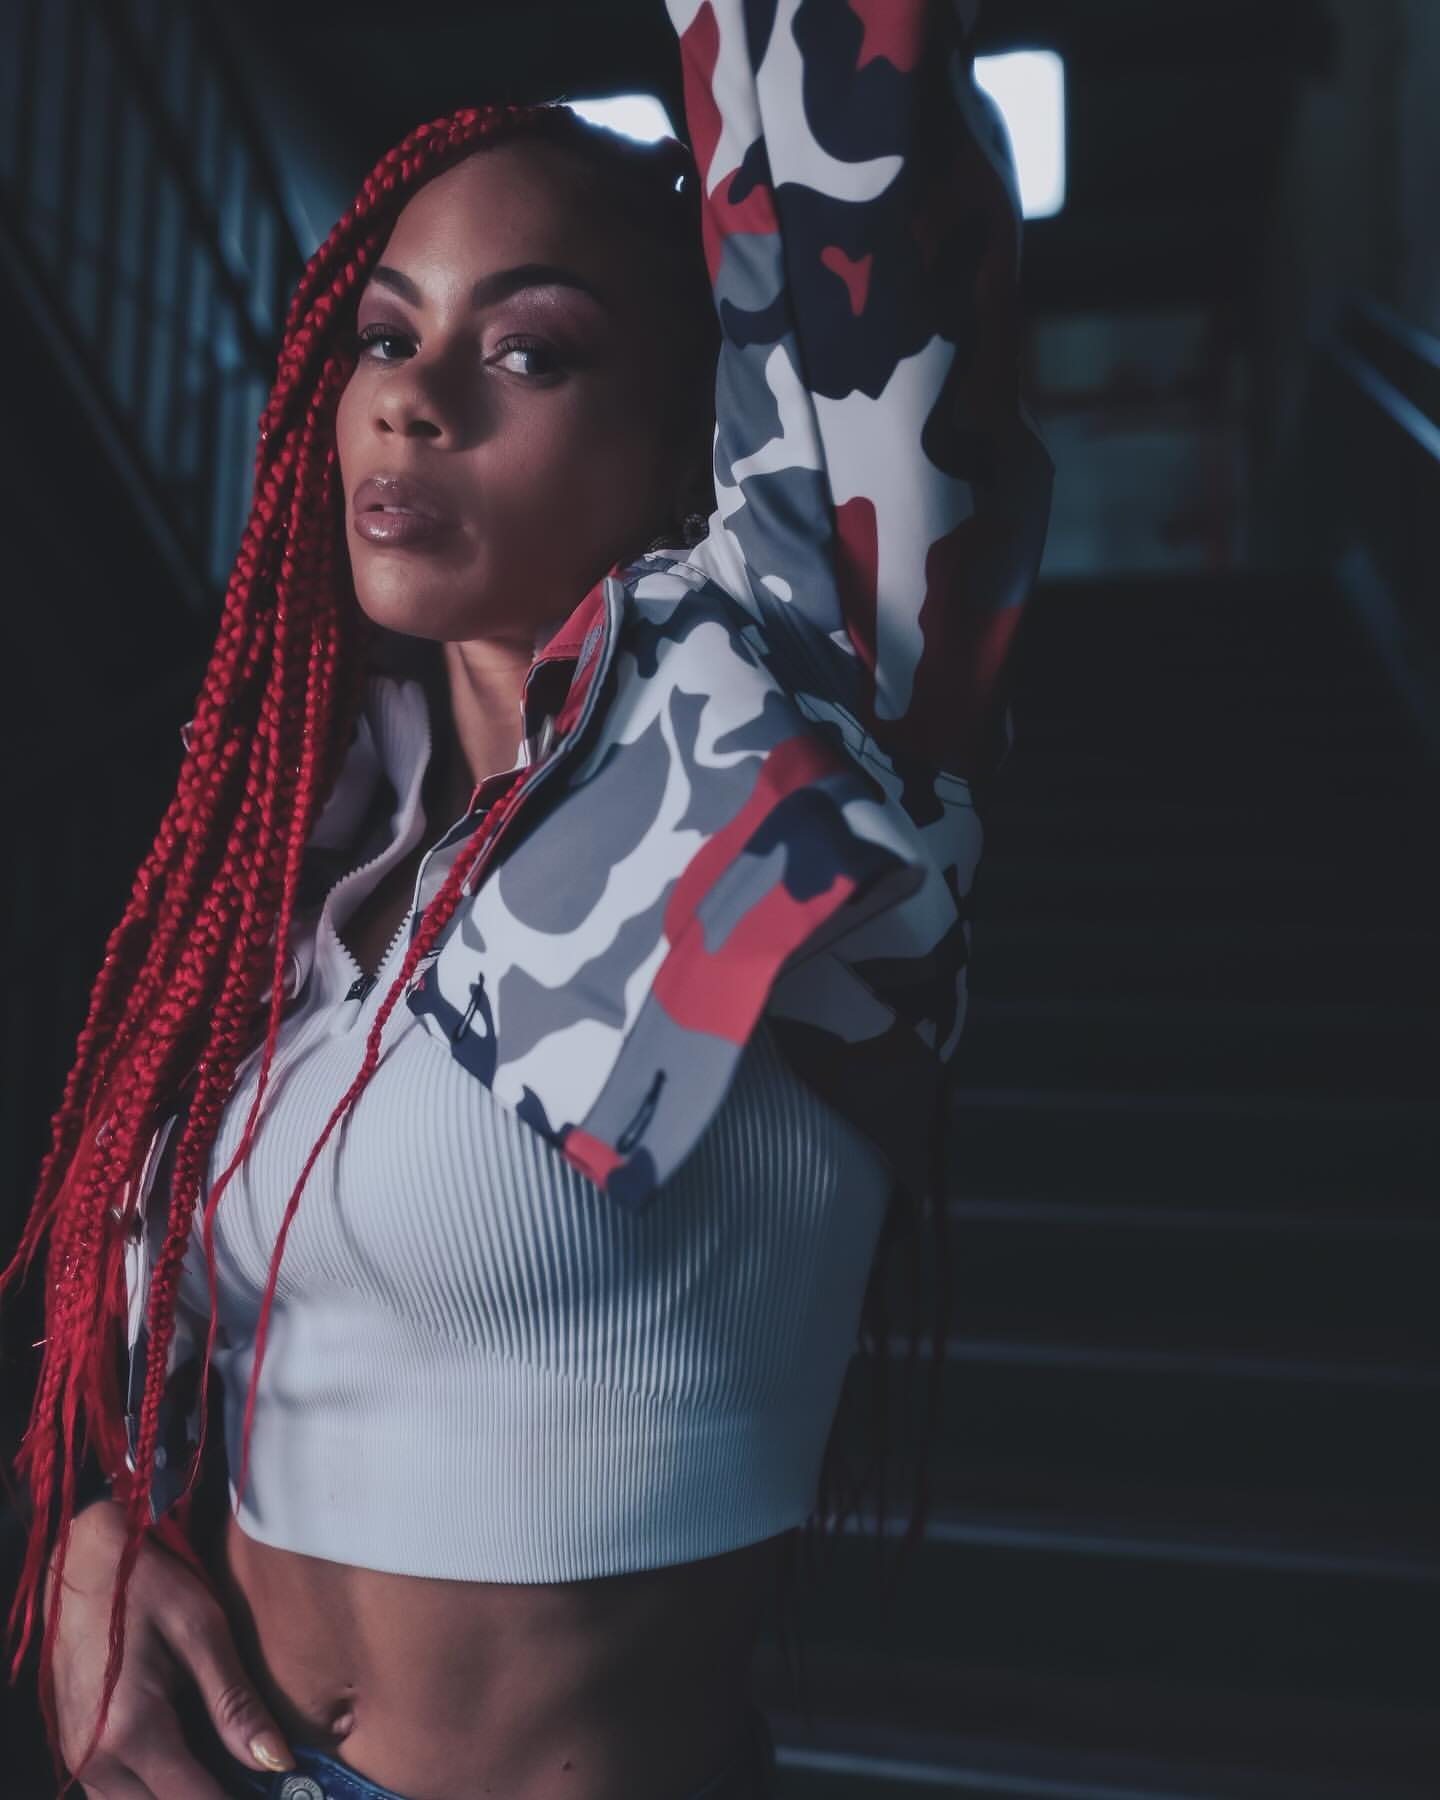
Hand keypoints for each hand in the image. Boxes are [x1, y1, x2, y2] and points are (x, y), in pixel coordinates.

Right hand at [44, 1498, 295, 1797]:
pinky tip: (196, 1751)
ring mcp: (81, 1761)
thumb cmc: (144, 1582)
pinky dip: (162, 1782)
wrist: (79, 1559)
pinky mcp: (78, 1751)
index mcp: (132, 1732)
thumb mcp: (201, 1629)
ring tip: (231, 1760)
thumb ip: (235, 1703)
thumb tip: (277, 1762)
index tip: (283, 1788)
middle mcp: (97, 1762)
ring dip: (188, 1791)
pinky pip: (122, 1792)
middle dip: (217, 1797)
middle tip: (263, 1776)